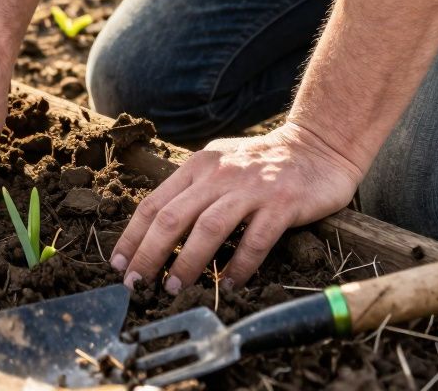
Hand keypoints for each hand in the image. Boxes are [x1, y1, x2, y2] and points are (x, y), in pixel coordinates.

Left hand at [111, 123, 362, 292]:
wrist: (318, 147)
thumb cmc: (262, 163)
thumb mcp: (219, 165)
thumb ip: (192, 190)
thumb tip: (157, 229)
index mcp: (198, 166)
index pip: (154, 203)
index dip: (133, 236)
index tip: (119, 264)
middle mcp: (219, 174)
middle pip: (173, 218)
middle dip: (149, 255)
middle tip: (137, 284)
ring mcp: (251, 188)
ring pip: (209, 229)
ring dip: (187, 262)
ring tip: (174, 289)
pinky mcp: (282, 203)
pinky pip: (255, 240)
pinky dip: (239, 266)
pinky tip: (227, 285)